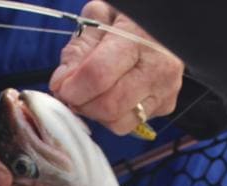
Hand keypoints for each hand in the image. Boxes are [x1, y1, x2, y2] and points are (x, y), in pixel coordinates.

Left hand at [49, 0, 182, 135]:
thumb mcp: (98, 20)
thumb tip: (61, 84)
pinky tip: (111, 96)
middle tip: (73, 95)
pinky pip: (129, 124)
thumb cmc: (127, 22)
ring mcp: (164, 91)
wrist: (161, 28)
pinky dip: (112, 116)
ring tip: (92, 95)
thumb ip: (77, 50)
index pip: (98, 76)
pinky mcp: (165, 106)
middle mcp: (157, 68)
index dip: (74, 88)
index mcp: (138, 40)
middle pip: (109, 106)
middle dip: (83, 105)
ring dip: (96, 114)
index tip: (62, 89)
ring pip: (119, 123)